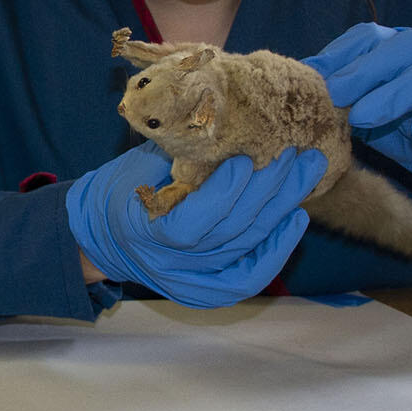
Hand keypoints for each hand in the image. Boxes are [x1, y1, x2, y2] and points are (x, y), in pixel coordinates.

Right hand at [65, 144, 325, 307]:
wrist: (105, 233)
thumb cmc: (124, 188)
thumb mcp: (140, 165)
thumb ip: (180, 155)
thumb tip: (226, 120)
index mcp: (142, 229)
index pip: (190, 223)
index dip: (222, 194)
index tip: (244, 160)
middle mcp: (168, 264)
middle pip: (229, 234)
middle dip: (267, 192)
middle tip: (294, 155)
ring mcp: (188, 282)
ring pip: (245, 248)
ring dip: (280, 209)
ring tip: (305, 174)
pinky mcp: (206, 290)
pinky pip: (248, 277)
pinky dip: (276, 250)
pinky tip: (296, 219)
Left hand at [306, 23, 411, 226]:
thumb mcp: (371, 118)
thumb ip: (344, 101)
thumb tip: (298, 91)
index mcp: (402, 50)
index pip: (369, 38)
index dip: (341, 54)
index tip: (312, 77)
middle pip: (403, 46)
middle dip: (367, 70)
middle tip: (336, 95)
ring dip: (401, 91)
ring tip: (367, 117)